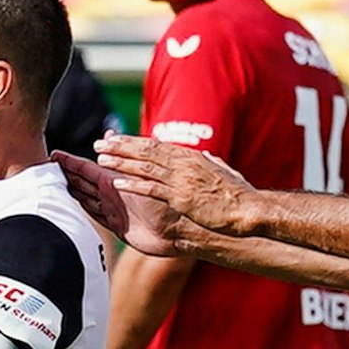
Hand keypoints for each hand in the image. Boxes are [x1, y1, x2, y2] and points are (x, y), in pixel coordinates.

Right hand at [53, 151, 182, 257]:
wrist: (179, 229)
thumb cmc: (166, 200)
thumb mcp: (141, 173)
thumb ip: (122, 156)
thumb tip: (108, 134)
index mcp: (116, 178)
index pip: (86, 167)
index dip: (69, 162)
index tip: (54, 155)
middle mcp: (112, 193)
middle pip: (82, 181)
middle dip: (64, 174)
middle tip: (45, 167)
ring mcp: (112, 209)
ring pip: (84, 197)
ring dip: (69, 190)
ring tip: (50, 183)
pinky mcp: (115, 226)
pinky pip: (93, 214)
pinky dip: (81, 208)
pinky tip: (70, 203)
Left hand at [95, 135, 258, 234]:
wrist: (248, 209)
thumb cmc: (238, 195)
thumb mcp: (225, 173)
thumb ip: (213, 163)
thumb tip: (208, 156)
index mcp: (192, 157)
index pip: (157, 145)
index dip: (134, 142)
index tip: (117, 139)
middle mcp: (184, 164)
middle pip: (146, 151)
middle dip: (121, 147)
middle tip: (100, 143)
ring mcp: (182, 180)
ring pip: (145, 167)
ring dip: (121, 163)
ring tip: (102, 159)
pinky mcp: (181, 198)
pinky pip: (152, 189)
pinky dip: (133, 185)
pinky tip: (117, 183)